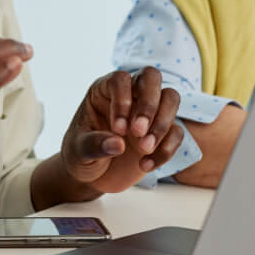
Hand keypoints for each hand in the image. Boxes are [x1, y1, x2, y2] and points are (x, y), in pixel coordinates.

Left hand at [59, 68, 183, 193]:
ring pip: (171, 98)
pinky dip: (165, 149)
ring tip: (144, 148)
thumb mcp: (78, 152)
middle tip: (138, 132)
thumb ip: (93, 145)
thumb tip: (118, 144)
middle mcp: (129, 94)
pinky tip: (145, 165)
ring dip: (162, 124)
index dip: (122, 101)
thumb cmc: (80, 156)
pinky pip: (176, 132)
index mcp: (104, 90)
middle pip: (152, 77)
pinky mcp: (161, 132)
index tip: (118, 129)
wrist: (92, 177)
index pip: (120, 80)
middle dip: (148, 104)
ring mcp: (148, 112)